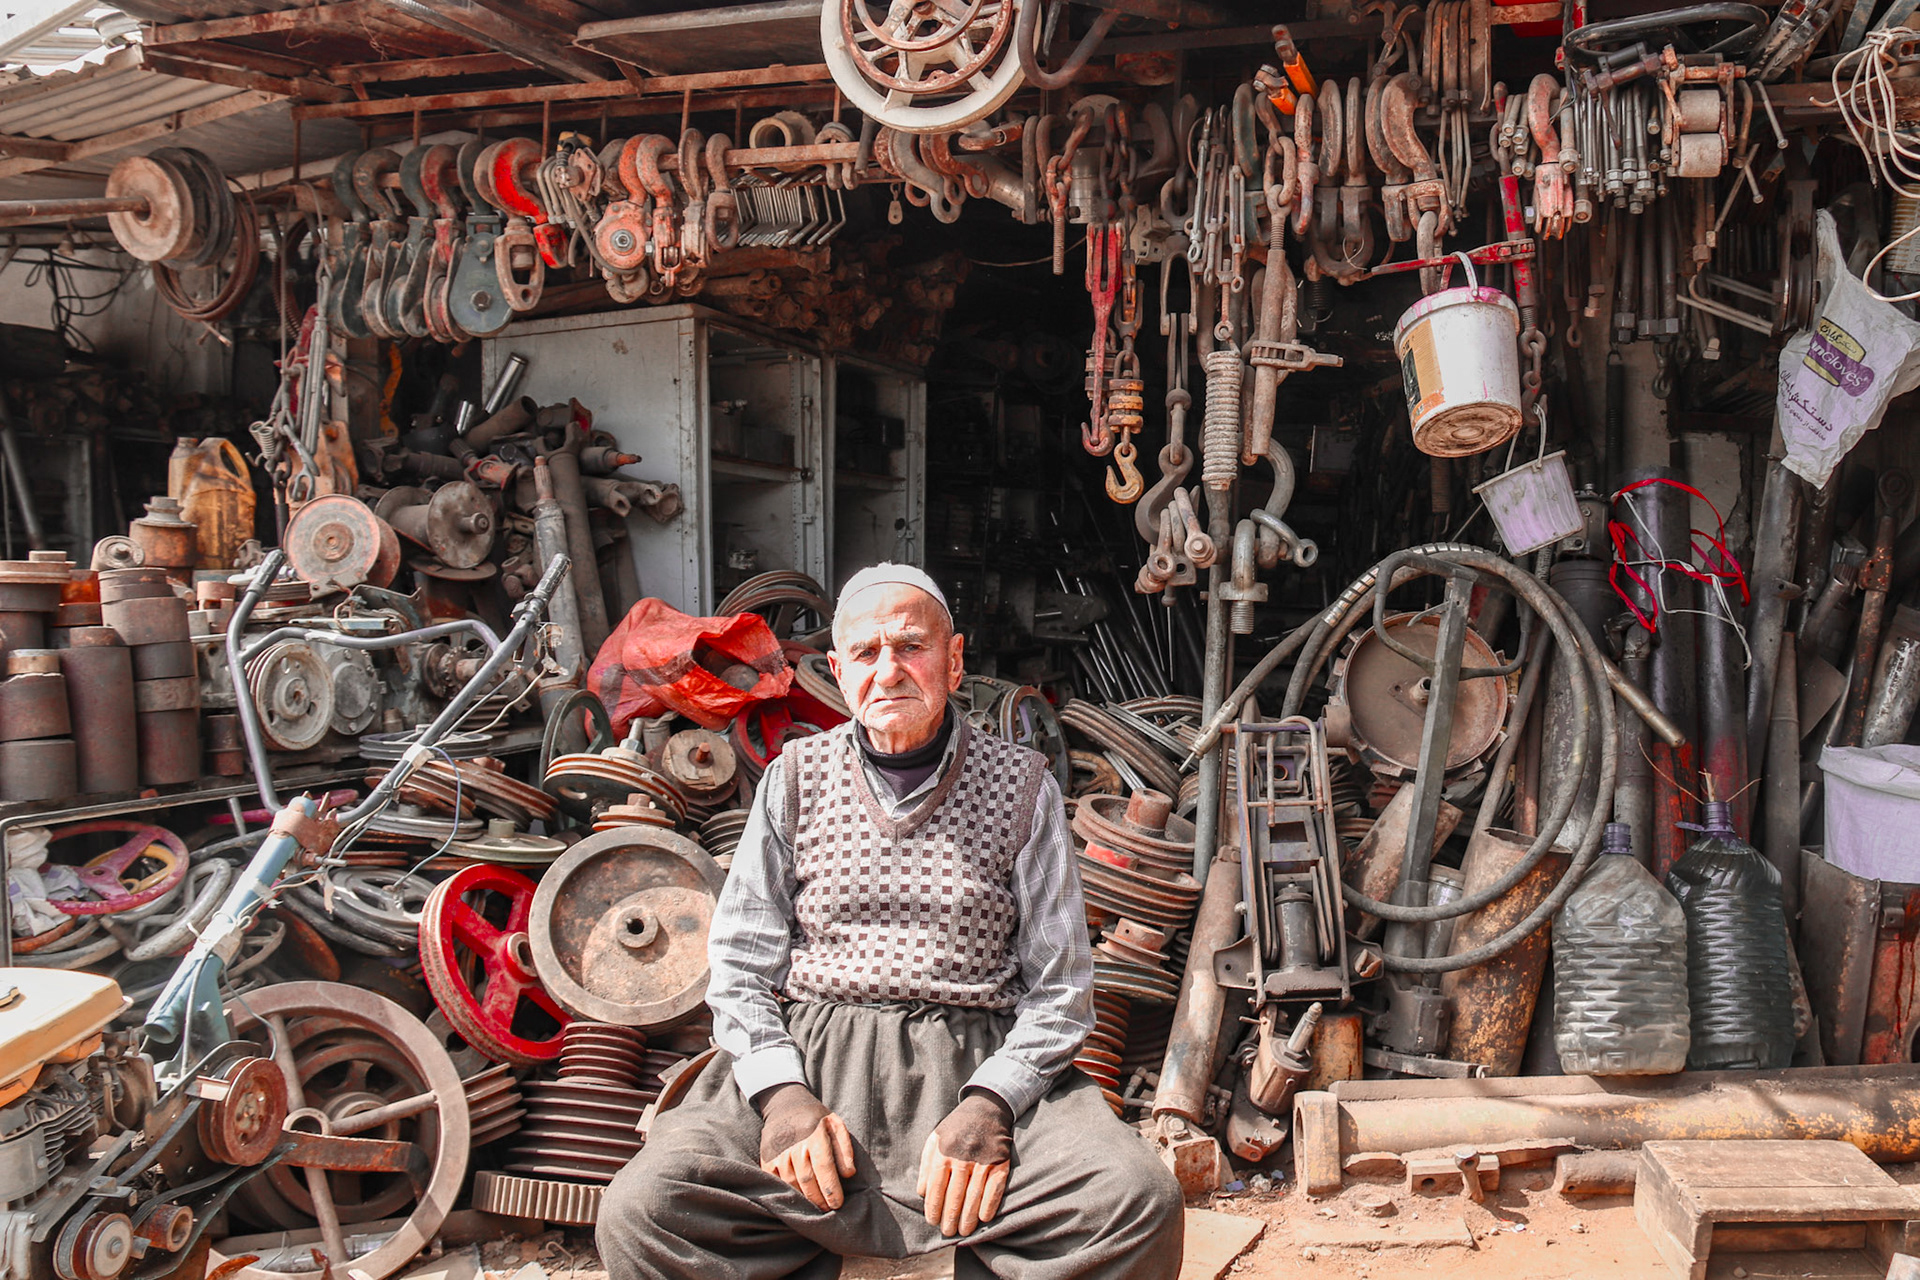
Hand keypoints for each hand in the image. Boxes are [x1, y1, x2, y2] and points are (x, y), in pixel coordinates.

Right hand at [755, 1083, 857, 1210]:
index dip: (831, 1189)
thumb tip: (848, 1174)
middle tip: (828, 1211)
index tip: (838, 1204)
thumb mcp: (835, 1125)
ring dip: (804, 1200)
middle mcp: (795, 1146)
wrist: (785, 1104)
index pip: (824, 1168)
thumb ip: (844, 1149)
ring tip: (814, 1209)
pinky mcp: (767, 1160)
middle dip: (819, 1199)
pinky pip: (776, 1182)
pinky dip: (786, 1194)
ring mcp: (779, 1154)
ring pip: (792, 1184)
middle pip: (808, 1181)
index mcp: (815, 1137)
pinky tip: (796, 1201)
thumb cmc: (815, 1119)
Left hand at [916, 1090, 1013, 1237]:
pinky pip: (994, 1189)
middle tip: (948, 1232)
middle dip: (950, 1218)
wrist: (986, 1108)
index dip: (934, 1208)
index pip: (935, 1188)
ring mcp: (982, 1160)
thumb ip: (925, 1166)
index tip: (933, 1221)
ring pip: (973, 1196)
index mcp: (943, 1152)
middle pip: (954, 1196)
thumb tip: (922, 1193)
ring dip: (968, 1218)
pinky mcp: (1000, 1162)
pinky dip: (989, 1206)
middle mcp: (962, 1158)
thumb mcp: (934, 1140)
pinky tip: (983, 1218)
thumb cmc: (956, 1129)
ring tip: (963, 1231)